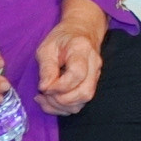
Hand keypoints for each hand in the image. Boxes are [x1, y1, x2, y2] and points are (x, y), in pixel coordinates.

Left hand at [34, 0, 106, 115]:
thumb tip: (44, 88)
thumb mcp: (47, 48)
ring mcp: (96, 76)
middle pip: (85, 91)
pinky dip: (64, 108)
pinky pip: (80, 103)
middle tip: (43, 93)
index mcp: (82, 50)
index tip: (44, 87)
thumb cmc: (61, 39)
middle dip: (61, 99)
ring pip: (84, 100)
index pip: (77, 73)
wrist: (81, 32)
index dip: (60, 86)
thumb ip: (46, 68)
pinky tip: (51, 100)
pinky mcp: (92, 85)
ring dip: (61, 106)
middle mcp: (94, 64)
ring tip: (45, 98)